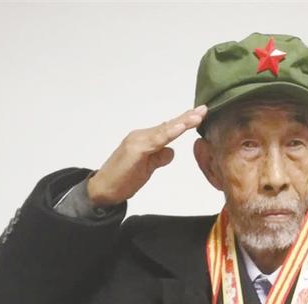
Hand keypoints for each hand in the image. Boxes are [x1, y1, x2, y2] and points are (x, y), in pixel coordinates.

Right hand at [87, 105, 207, 205]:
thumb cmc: (123, 180)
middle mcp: (141, 136)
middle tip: (204, 109)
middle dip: (187, 117)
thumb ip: (158, 158)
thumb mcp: (147, 169)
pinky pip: (156, 140)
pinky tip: (180, 128)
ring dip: (182, 122)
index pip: (167, 129)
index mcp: (145, 140)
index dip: (184, 122)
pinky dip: (169, 133)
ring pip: (164, 130)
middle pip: (168, 125)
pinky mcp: (136, 149)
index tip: (199, 114)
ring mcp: (138, 141)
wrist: (103, 190)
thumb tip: (171, 152)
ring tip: (197, 115)